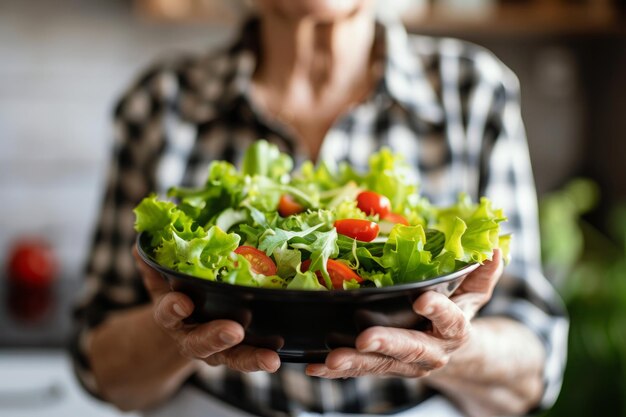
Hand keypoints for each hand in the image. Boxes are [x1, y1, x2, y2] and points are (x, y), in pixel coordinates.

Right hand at [133, 246, 279, 372]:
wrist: (185, 326)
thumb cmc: (177, 297)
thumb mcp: (162, 284)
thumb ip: (152, 269)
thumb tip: (139, 249)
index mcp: (172, 318)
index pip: (169, 313)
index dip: (173, 308)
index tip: (182, 303)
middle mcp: (192, 337)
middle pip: (202, 343)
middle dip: (216, 337)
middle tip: (234, 331)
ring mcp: (216, 349)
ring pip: (232, 357)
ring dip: (250, 358)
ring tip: (269, 360)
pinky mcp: (237, 353)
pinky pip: (250, 358)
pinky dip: (262, 359)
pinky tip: (277, 358)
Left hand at [306, 249, 503, 377]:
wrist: (456, 354)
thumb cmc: (460, 312)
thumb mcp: (475, 293)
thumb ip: (483, 273)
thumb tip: (495, 247)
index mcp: (454, 331)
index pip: (451, 321)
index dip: (439, 311)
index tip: (424, 299)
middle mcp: (431, 352)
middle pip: (410, 349)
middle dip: (386, 344)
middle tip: (364, 340)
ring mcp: (405, 364)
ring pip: (380, 364)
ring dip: (354, 363)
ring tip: (331, 360)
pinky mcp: (383, 366)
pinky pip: (360, 370)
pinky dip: (337, 371)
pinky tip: (315, 366)